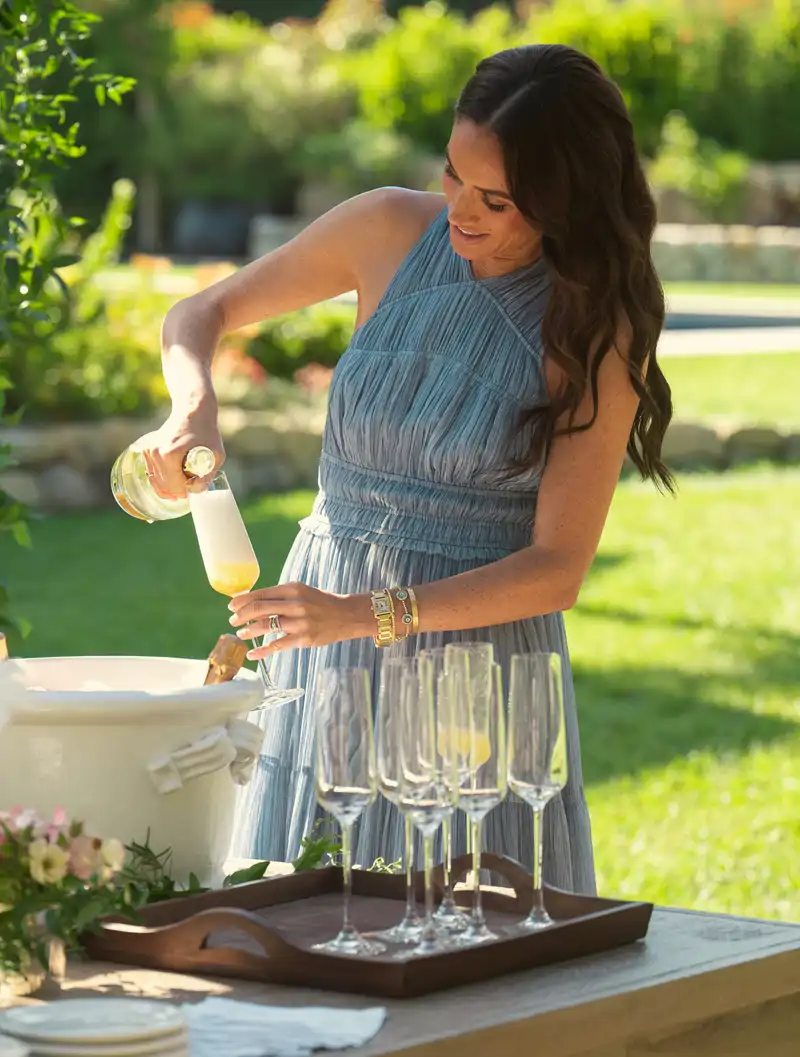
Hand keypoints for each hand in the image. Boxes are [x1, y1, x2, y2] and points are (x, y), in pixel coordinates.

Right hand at [138, 406, 223, 499]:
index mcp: (170, 454)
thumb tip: (196, 491)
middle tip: (191, 484)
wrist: (192, 410)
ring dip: (170, 485)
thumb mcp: (216, 454)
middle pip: (164, 486)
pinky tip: (174, 475)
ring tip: (184, 476)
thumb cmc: (206, 431)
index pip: (174, 486)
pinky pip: (152, 473)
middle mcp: (155, 452)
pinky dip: (162, 478)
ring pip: (156, 481)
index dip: (186, 491)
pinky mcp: (146, 449)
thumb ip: (208, 475)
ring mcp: (148, 450)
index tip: (195, 487)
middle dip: (178, 490)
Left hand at [228, 582, 370, 659]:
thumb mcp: (301, 592)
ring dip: (248, 631)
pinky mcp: (303, 639)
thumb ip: (280, 597)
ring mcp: (299, 622)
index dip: (242, 601)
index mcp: (293, 589)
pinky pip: (277, 646)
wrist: (346, 615)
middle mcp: (295, 604)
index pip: (261, 594)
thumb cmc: (320, 603)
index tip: (231, 606)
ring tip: (241, 634)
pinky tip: (252, 654)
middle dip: (241, 616)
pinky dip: (261, 651)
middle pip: (259, 609)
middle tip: (232, 621)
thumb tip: (252, 603)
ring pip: (266, 627)